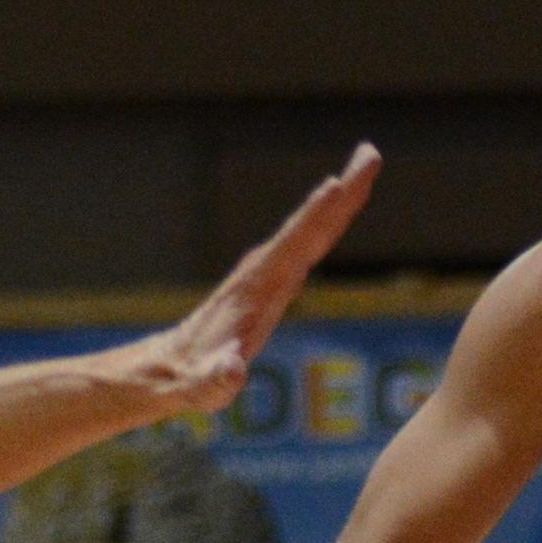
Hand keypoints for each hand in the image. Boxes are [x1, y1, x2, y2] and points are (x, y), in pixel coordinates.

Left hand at [122, 145, 381, 419]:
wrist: (172, 367)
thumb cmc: (192, 380)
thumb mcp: (204, 388)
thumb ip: (217, 380)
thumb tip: (231, 372)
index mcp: (256, 288)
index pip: (293, 245)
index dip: (317, 216)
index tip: (338, 184)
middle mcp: (263, 271)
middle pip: (309, 224)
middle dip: (341, 191)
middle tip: (369, 154)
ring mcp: (268, 273)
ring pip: (311, 228)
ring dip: (340, 199)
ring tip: (365, 168)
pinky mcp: (273, 280)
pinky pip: (308, 241)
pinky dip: (328, 220)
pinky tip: (341, 206)